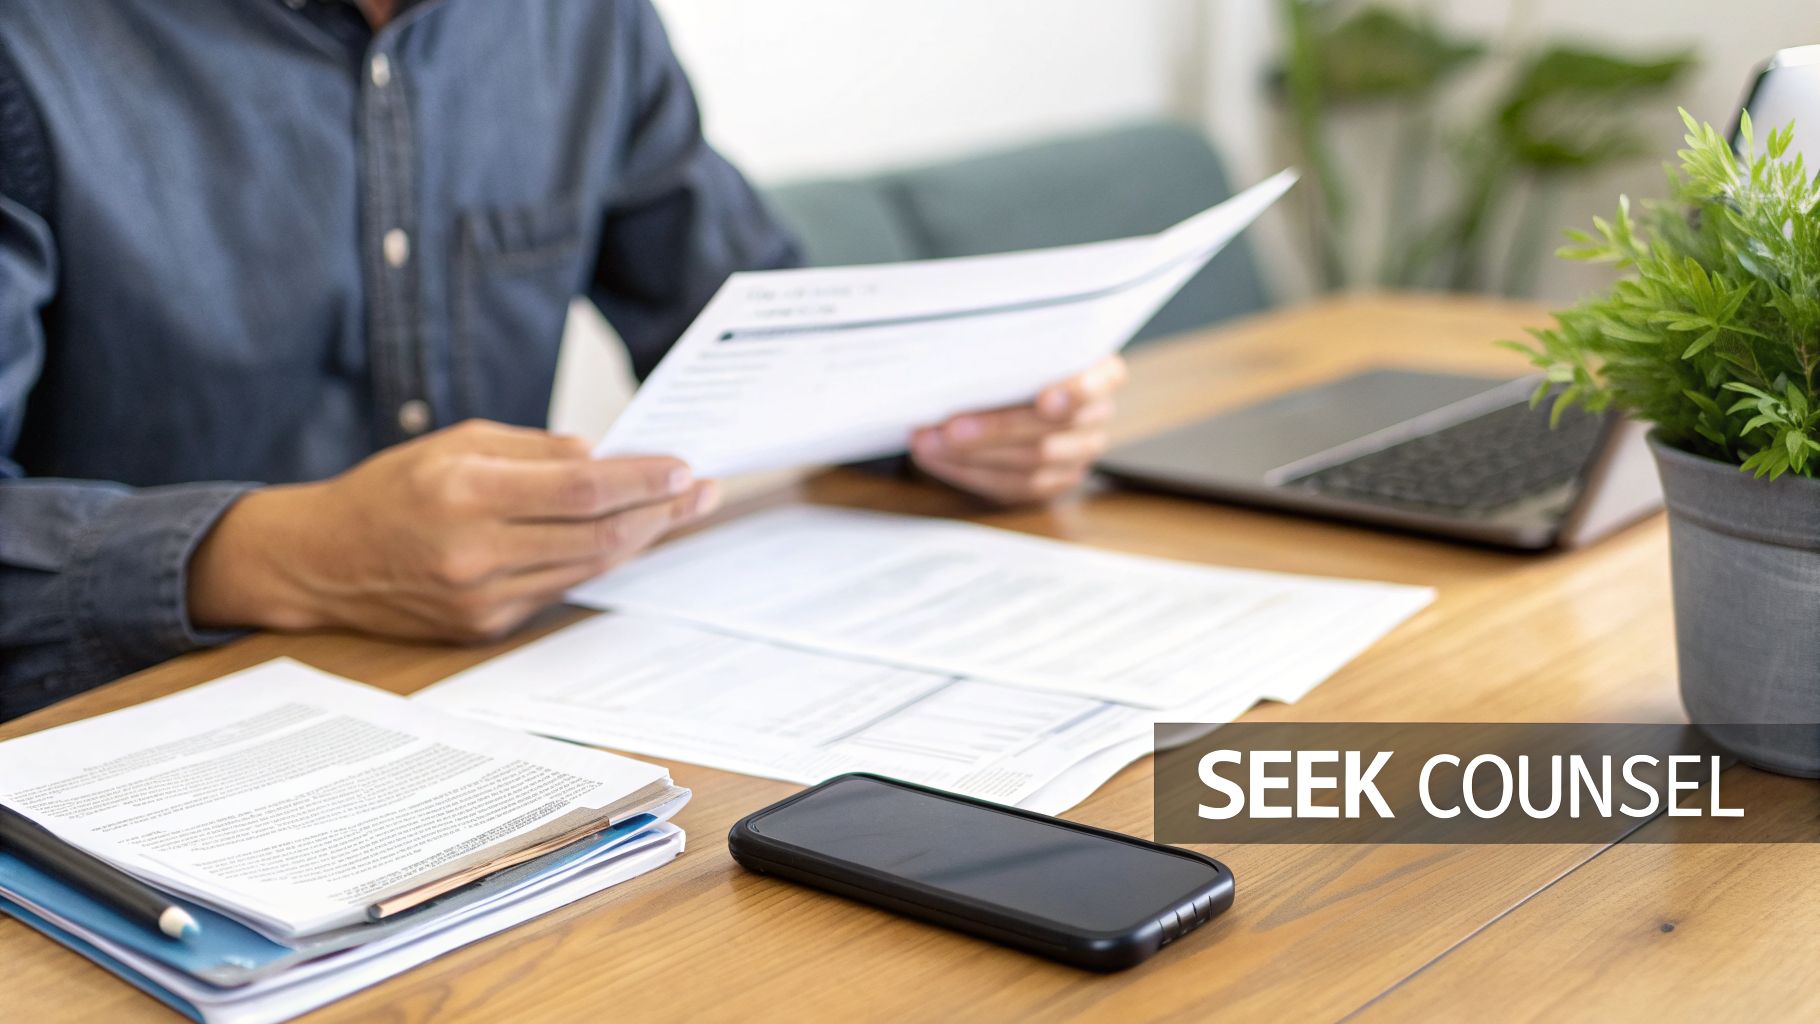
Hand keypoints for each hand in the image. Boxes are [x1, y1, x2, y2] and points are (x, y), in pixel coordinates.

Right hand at [188, 420, 718, 641]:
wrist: (320, 562)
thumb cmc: (389, 490)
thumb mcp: (455, 443)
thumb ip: (534, 450)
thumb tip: (604, 458)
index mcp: (464, 491)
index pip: (580, 489)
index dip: (640, 480)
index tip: (682, 468)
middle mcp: (473, 551)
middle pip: (596, 535)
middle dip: (659, 512)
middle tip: (700, 491)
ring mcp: (480, 598)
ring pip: (587, 568)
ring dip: (639, 539)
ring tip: (676, 510)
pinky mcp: (485, 628)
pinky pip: (560, 589)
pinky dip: (597, 562)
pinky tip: (623, 538)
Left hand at [910, 355, 1127, 504]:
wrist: (1017, 386)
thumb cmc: (1018, 356)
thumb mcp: (1022, 342)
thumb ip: (1008, 346)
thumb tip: (955, 353)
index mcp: (1101, 373)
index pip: (1101, 382)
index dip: (1076, 394)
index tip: (1045, 400)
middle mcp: (1095, 416)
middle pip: (1050, 432)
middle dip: (995, 431)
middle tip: (951, 427)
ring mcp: (1077, 454)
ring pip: (1029, 465)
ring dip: (972, 456)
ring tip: (930, 443)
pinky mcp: (1051, 483)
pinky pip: (1012, 486)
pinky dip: (969, 472)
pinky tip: (939, 459)